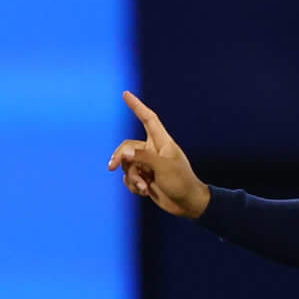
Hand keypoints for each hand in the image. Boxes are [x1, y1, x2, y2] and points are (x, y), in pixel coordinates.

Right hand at [107, 92, 210, 218]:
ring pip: (126, 165)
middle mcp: (153, 151)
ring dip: (132, 177)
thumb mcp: (163, 167)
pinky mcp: (144, 178)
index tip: (126, 94)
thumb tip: (123, 153)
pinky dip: (133, 185)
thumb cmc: (181, 182)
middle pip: (127, 147)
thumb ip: (142, 157)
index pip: (148, 119)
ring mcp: (147, 165)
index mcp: (162, 142)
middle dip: (120, 157)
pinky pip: (128, 178)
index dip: (137, 106)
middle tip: (112, 167)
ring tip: (143, 187)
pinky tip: (144, 192)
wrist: (187, 204)